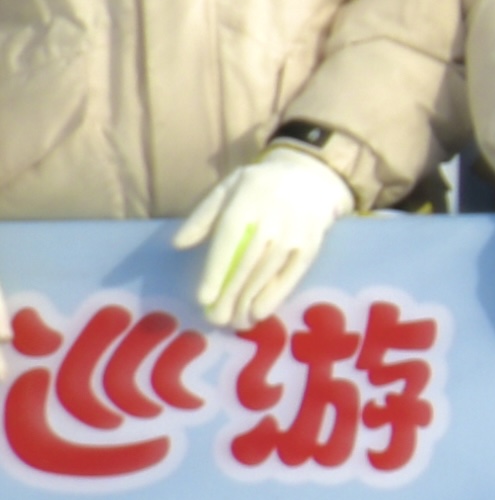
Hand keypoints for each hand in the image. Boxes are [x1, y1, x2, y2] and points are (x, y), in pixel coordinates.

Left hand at [177, 152, 347, 331]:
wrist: (310, 177)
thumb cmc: (259, 186)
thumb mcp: (227, 189)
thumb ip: (203, 216)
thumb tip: (179, 244)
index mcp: (246, 203)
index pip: (228, 242)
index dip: (216, 272)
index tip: (204, 298)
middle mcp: (272, 220)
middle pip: (248, 264)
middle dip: (231, 295)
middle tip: (215, 320)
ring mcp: (294, 234)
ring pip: (268, 273)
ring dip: (250, 301)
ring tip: (235, 322)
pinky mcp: (311, 246)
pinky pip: (291, 276)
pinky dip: (276, 296)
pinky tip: (261, 312)